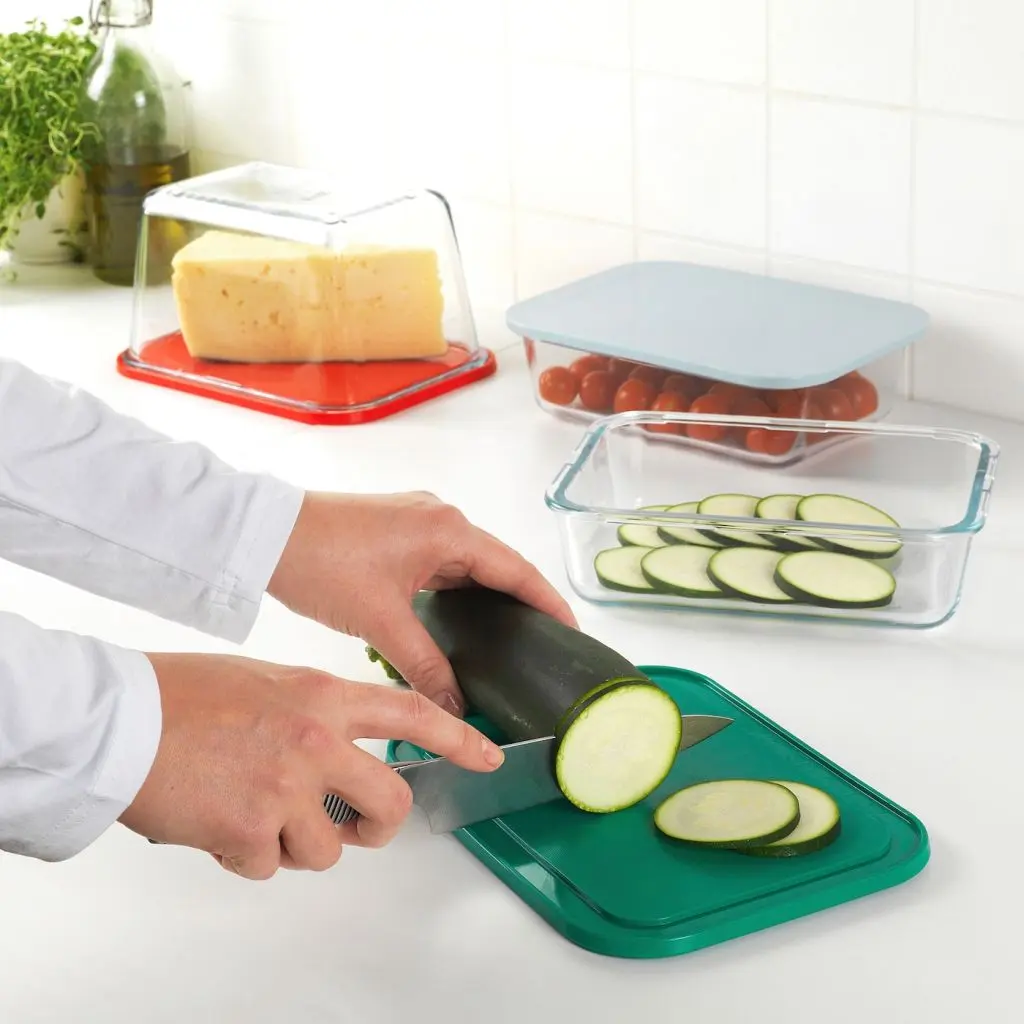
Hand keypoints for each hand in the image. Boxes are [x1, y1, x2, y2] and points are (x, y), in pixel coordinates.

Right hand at [120, 652, 503, 879]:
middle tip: (362, 826)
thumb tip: (338, 745)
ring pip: (330, 848)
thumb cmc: (182, 696)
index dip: (459, 738)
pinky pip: (270, 866)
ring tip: (258, 815)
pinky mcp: (252, 832)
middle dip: (382, 825)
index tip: (488, 756)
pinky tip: (220, 823)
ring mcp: (288, 788)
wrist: (119, 722)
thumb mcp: (266, 682)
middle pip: (391, 800)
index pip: (413, 714)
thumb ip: (313, 710)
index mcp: (323, 696)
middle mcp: (317, 741)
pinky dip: (248, 854)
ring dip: (299, 843)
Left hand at [267, 491, 576, 714]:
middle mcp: (440, 517)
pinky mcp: (396, 530)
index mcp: (448, 530)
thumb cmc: (321, 563)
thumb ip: (425, 665)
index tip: (571, 630)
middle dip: (519, 602)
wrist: (263, 533)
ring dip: (485, 596)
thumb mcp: (381, 621)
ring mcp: (417, 520)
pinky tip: (459, 620)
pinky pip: (441, 562)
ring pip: (466, 564)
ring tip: (507, 636)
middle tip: (542, 642)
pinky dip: (455, 590)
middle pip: (495, 564)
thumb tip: (455, 708)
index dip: (546, 602)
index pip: (515, 570)